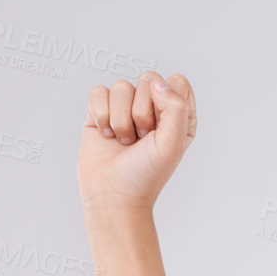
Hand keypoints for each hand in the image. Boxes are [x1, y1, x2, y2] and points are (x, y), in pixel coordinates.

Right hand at [78, 72, 197, 212]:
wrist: (113, 195)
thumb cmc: (146, 175)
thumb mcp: (172, 143)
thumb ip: (176, 107)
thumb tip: (157, 82)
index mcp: (177, 116)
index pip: (177, 82)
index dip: (167, 101)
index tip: (161, 128)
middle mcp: (152, 109)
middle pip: (148, 80)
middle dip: (142, 112)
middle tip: (142, 139)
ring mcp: (125, 108)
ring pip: (121, 86)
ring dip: (121, 119)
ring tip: (124, 141)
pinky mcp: (101, 111)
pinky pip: (99, 92)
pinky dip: (101, 115)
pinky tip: (107, 134)